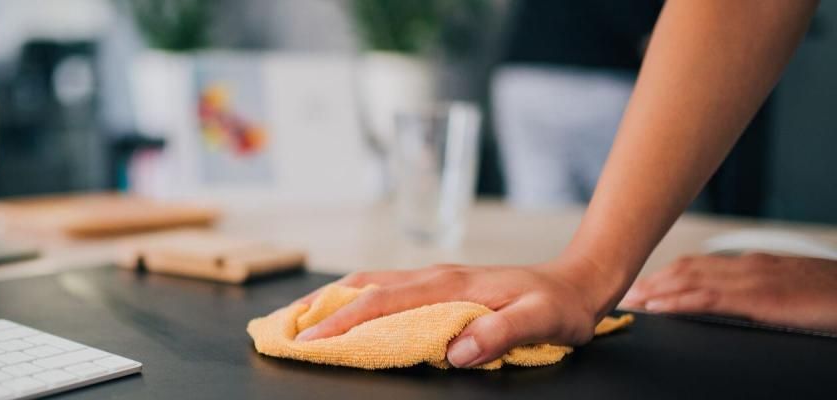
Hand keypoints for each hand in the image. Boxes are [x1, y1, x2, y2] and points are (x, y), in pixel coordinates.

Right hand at [292, 261, 615, 367]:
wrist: (578, 280)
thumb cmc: (559, 306)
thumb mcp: (541, 322)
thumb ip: (500, 333)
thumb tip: (455, 350)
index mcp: (449, 286)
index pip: (382, 304)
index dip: (342, 323)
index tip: (309, 341)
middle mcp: (434, 276)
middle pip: (362, 287)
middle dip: (319, 307)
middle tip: (281, 328)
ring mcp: (434, 278)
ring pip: (370, 283)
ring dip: (331, 299)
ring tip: (298, 316)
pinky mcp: (438, 285)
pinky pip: (386, 288)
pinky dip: (354, 296)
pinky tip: (343, 307)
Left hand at [621, 253, 836, 332]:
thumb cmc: (831, 296)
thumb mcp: (789, 290)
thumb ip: (759, 293)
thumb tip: (736, 304)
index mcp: (753, 264)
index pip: (698, 265)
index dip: (665, 274)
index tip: (641, 285)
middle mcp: (747, 266)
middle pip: (686, 269)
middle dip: (651, 280)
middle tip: (623, 292)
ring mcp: (752, 280)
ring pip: (690, 279)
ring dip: (656, 289)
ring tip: (631, 300)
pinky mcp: (759, 299)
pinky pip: (709, 299)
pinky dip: (678, 302)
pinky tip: (659, 308)